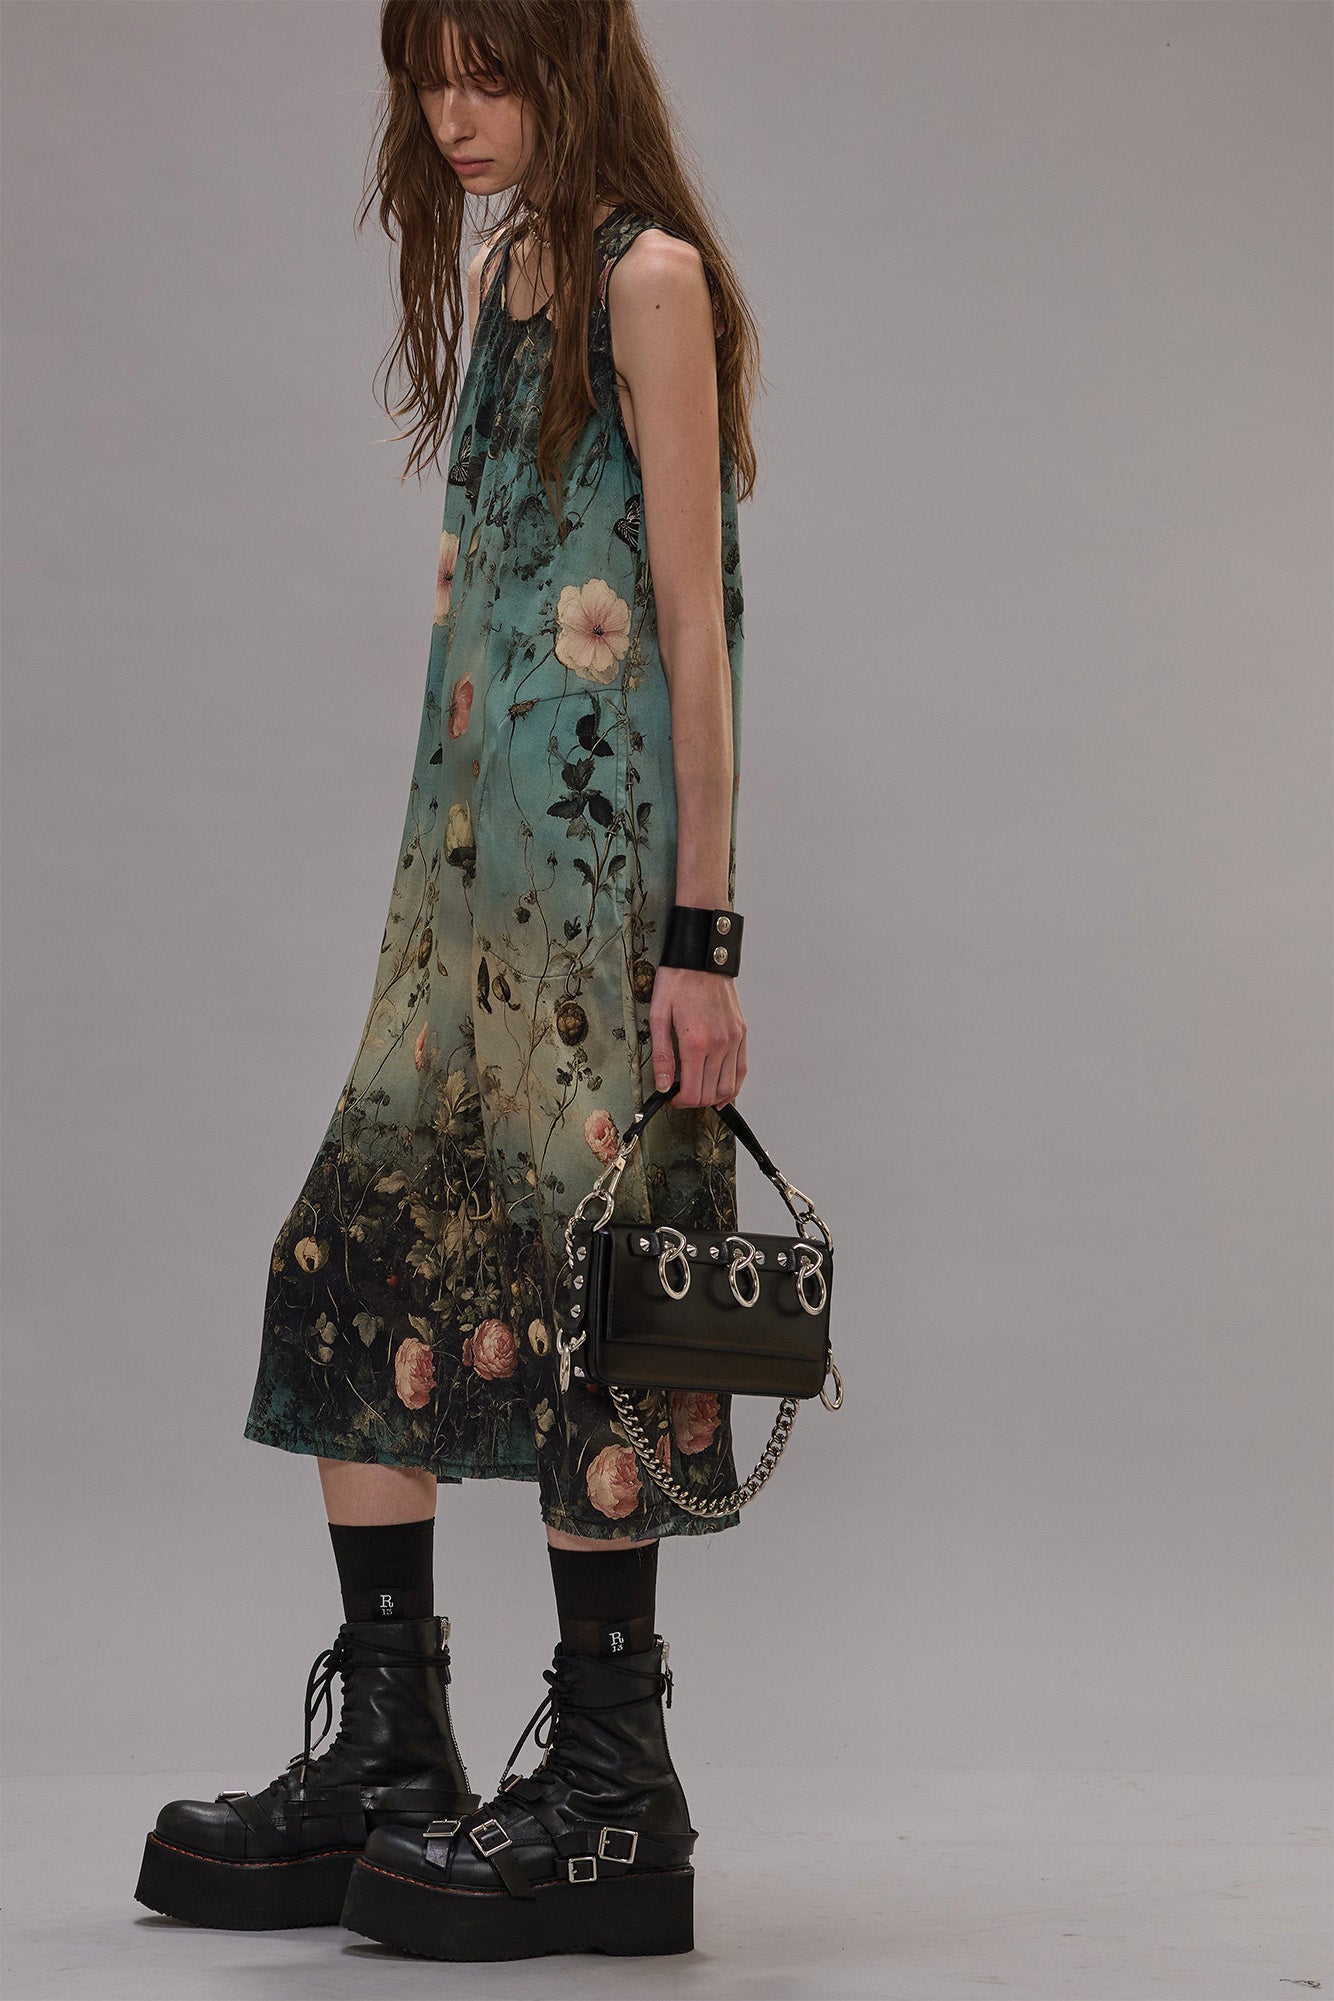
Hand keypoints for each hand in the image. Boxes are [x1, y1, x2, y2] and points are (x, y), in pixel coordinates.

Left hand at [649, 965, 746, 1107]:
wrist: (702, 958)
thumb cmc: (678, 981)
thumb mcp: (658, 1016)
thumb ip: (661, 1055)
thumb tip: (663, 1084)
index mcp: (696, 1042)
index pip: (693, 1091)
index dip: (681, 1102)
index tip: (672, 1099)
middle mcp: (719, 1044)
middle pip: (710, 1093)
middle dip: (694, 1101)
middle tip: (681, 1096)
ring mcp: (734, 1040)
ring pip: (728, 1086)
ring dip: (713, 1097)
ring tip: (699, 1094)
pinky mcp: (741, 1034)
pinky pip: (741, 1070)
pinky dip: (733, 1086)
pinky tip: (722, 1091)